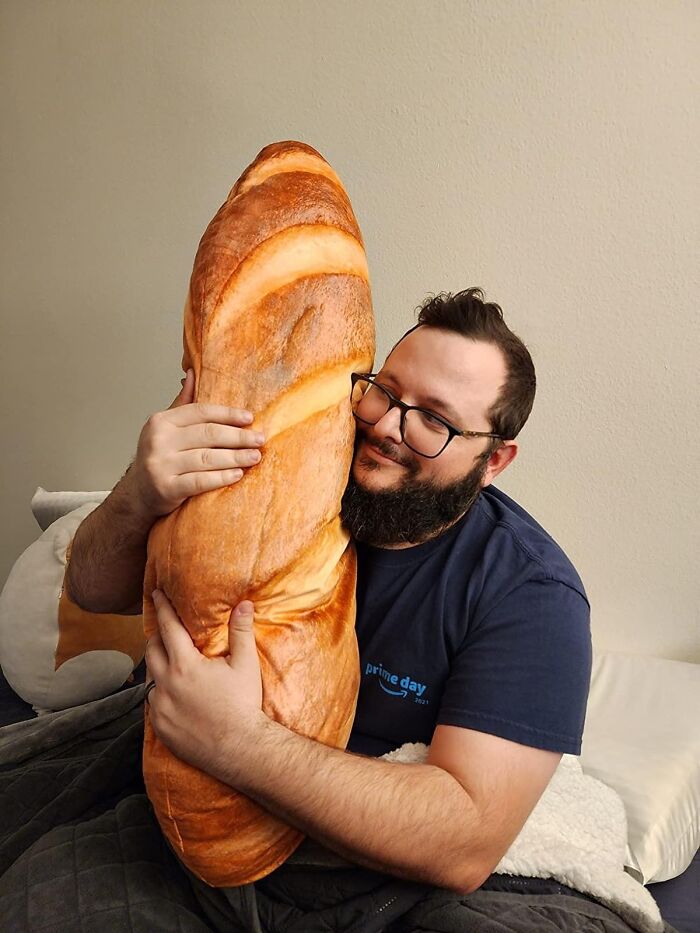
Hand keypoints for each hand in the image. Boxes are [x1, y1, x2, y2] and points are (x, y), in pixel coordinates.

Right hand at [129, 368, 265, 517]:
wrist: (139, 493)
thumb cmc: (160, 457)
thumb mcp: (166, 428)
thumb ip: (182, 403)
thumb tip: (192, 372)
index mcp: (161, 421)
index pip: (200, 412)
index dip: (227, 414)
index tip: (249, 418)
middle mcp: (158, 440)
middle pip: (207, 434)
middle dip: (238, 436)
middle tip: (259, 439)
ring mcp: (161, 465)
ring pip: (207, 458)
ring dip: (235, 457)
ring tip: (254, 457)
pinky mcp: (167, 488)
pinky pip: (200, 481)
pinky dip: (221, 477)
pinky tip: (238, 475)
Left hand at [145, 588, 265, 781]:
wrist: (239, 748)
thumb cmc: (244, 704)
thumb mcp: (245, 664)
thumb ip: (241, 632)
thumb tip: (244, 604)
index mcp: (184, 665)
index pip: (167, 627)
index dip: (162, 608)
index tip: (156, 594)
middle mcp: (165, 684)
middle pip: (152, 650)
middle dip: (156, 636)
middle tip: (164, 628)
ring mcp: (159, 708)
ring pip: (149, 677)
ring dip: (156, 665)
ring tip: (168, 660)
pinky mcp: (160, 727)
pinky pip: (151, 703)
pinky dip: (158, 692)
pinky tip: (170, 692)